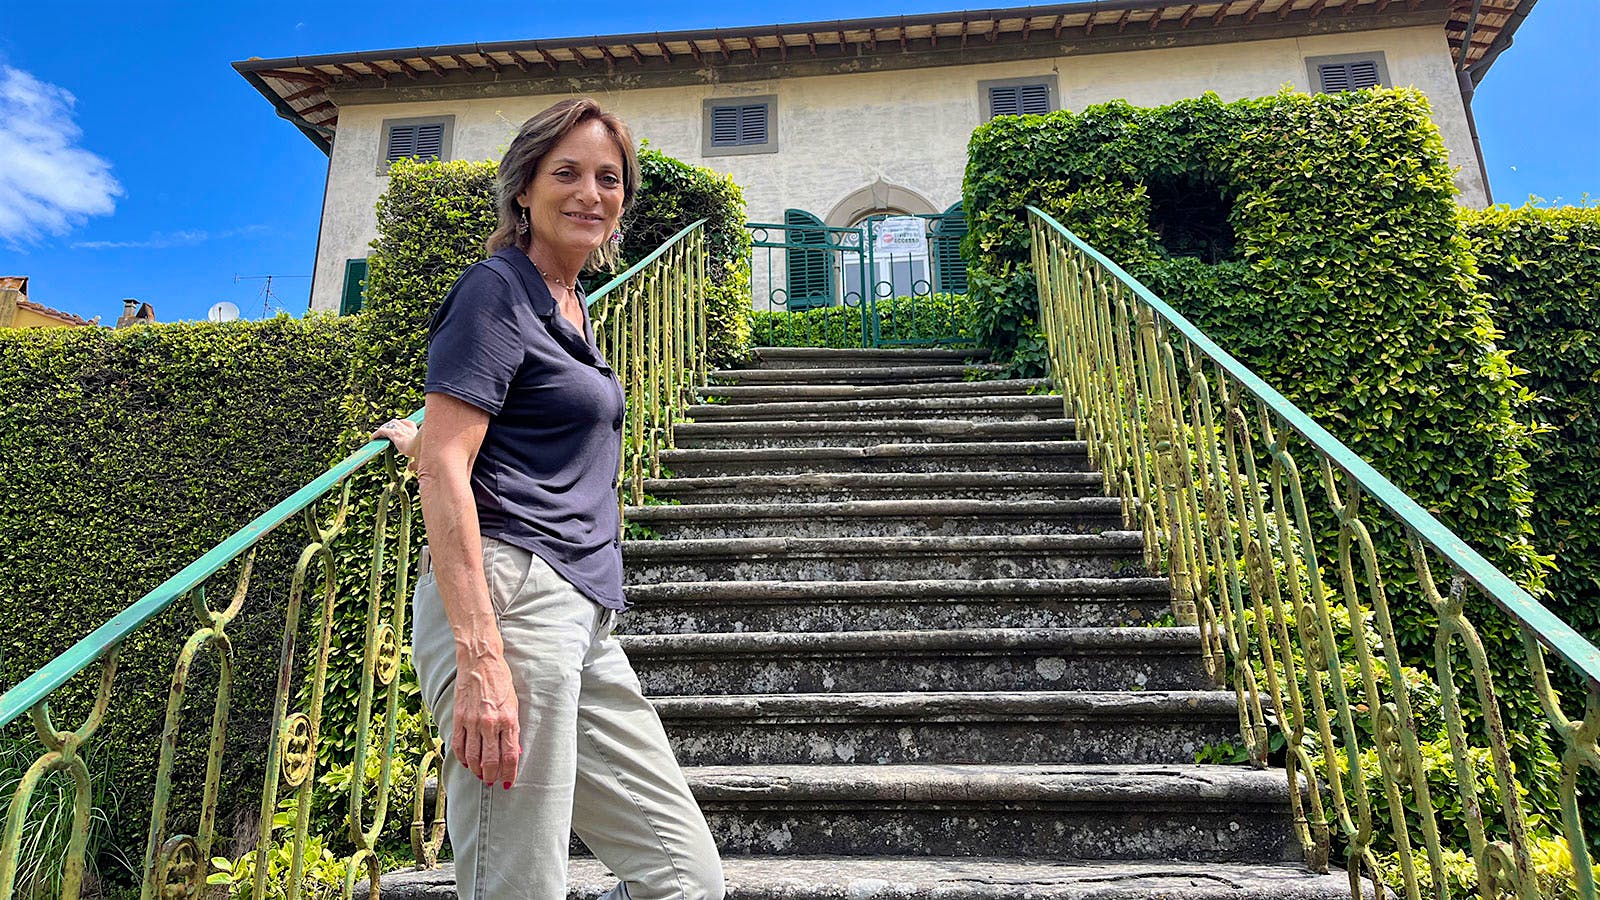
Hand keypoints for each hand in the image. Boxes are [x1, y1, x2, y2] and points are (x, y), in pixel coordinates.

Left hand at [372, 418, 420, 463]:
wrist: (424, 449)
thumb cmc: (424, 454)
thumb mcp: (419, 460)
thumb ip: (413, 464)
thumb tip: (409, 468)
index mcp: (417, 433)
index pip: (409, 424)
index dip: (404, 425)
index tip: (401, 430)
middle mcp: (408, 429)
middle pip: (398, 422)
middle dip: (392, 425)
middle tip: (387, 431)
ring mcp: (401, 430)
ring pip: (390, 424)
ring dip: (384, 427)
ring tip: (380, 434)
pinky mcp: (394, 434)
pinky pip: (382, 431)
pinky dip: (377, 433)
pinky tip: (373, 438)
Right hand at [453, 654, 520, 788]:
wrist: (480, 662)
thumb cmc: (500, 681)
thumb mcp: (514, 704)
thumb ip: (513, 729)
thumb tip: (513, 752)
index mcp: (508, 720)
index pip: (510, 756)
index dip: (509, 774)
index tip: (508, 782)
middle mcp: (490, 723)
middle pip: (491, 761)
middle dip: (492, 777)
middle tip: (492, 782)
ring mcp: (472, 721)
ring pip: (473, 757)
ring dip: (477, 771)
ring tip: (480, 776)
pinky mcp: (459, 718)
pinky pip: (458, 745)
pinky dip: (462, 758)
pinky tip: (467, 763)